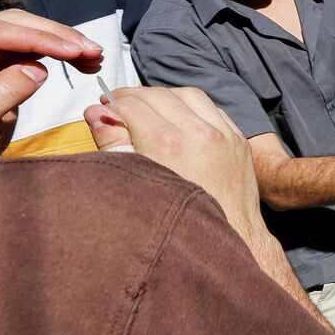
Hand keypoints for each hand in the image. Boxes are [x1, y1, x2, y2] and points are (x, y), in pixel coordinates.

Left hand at [0, 10, 103, 151]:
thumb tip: (38, 67)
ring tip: (94, 57)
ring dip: (62, 41)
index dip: (39, 38)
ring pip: (25, 31)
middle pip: (14, 24)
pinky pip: (29, 47)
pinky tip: (80, 60)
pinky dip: (56, 52)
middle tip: (93, 50)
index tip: (74, 51)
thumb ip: (3, 94)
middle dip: (56, 35)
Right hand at [85, 86, 263, 238]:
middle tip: (119, 103)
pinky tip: (180, 116)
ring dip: (165, 96)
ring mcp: (223, 135)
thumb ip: (112, 143)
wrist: (227, 240)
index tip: (104, 106)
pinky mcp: (238, 141)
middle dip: (135, 96)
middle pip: (159, 95)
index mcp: (167, 144)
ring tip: (148, 106)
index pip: (131, 105)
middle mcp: (198, 134)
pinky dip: (193, 106)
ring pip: (189, 95)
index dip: (112, 103)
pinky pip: (213, 109)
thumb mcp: (134, 184)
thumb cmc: (177, 222)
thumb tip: (97, 112)